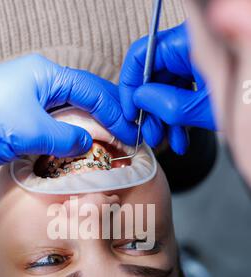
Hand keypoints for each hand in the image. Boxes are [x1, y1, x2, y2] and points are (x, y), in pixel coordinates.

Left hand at [0, 54, 136, 182]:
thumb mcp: (34, 131)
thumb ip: (66, 138)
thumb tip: (86, 142)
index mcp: (46, 74)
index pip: (92, 90)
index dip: (115, 112)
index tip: (130, 132)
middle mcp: (40, 80)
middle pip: (84, 94)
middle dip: (107, 114)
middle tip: (126, 133)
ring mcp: (29, 95)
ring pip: (70, 108)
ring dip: (89, 123)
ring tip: (109, 139)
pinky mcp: (21, 112)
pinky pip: (55, 119)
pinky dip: (70, 131)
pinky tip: (79, 142)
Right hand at [119, 22, 215, 154]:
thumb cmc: (249, 104)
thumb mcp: (208, 108)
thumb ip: (170, 104)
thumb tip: (141, 98)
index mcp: (195, 43)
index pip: (145, 53)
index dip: (130, 82)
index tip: (129, 109)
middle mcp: (196, 47)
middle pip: (155, 74)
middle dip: (149, 108)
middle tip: (150, 134)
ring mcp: (202, 62)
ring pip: (168, 87)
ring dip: (164, 117)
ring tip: (167, 141)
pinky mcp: (207, 75)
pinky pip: (184, 92)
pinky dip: (179, 115)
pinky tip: (181, 137)